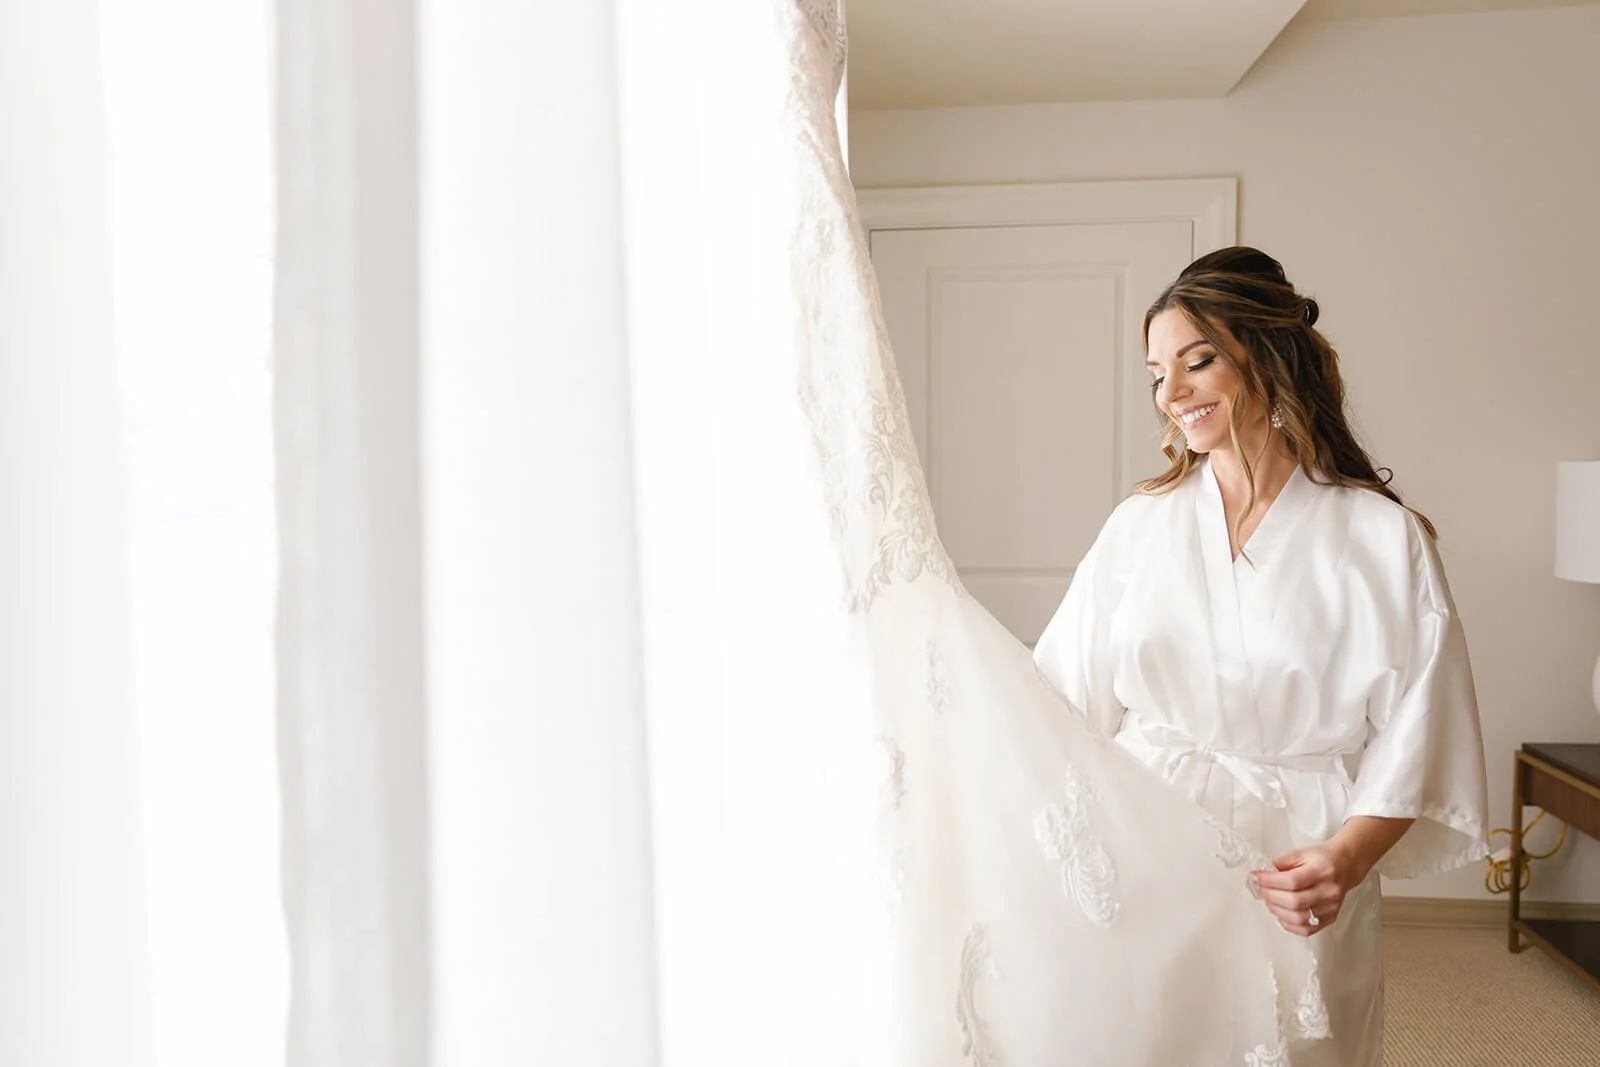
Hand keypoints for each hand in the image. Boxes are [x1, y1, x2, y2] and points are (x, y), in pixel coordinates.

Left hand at [1249, 840, 1363, 937]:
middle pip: (1294, 901)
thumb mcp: (1301, 853)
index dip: (1269, 881)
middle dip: (1270, 896)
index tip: (1255, 877)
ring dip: (1277, 911)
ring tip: (1269, 900)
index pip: (1291, 881)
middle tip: (1260, 889)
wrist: (1346, 865)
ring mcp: (1331, 907)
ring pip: (1299, 918)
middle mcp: (1329, 891)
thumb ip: (1281, 863)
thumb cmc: (1322, 859)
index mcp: (1322, 871)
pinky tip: (1281, 914)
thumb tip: (1262, 875)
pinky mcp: (1330, 918)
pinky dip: (1289, 925)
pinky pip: (1307, 929)